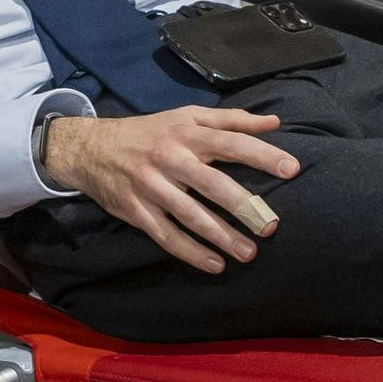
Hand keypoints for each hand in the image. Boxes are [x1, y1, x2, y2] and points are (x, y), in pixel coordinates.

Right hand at [38, 107, 297, 276]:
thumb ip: (231, 120)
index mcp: (187, 133)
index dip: (261, 154)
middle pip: (211, 183)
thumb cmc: (150, 132)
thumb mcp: (186, 116)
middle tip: (271, 227)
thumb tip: (274, 122)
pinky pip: (165, 235)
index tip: (292, 169)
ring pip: (190, 215)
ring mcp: (151, 186)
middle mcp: (170, 158)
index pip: (230, 143)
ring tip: (248, 253)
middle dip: (243, 206)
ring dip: (220, 236)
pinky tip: (214, 265)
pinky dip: (190, 252)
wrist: (90, 148)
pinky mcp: (135, 210)